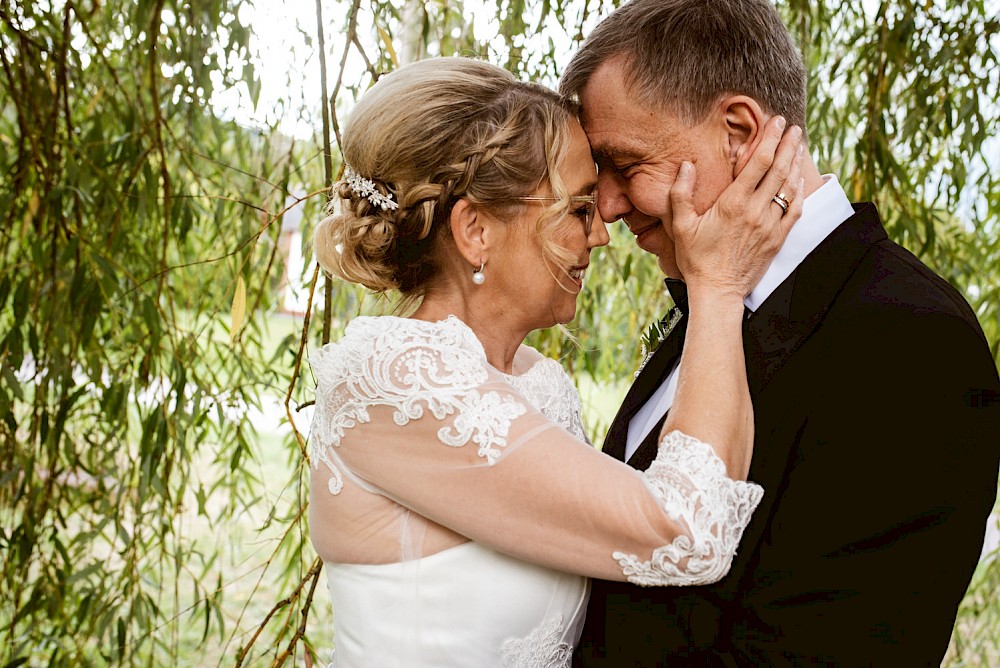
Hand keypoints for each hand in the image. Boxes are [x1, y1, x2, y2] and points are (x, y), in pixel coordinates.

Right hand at [669, 116, 804, 299]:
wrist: (717, 291)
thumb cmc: (696, 259)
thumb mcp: (680, 226)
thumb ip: (680, 194)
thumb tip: (686, 166)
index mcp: (733, 203)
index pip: (759, 163)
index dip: (771, 139)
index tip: (777, 122)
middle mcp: (756, 211)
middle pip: (779, 169)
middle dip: (788, 144)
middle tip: (794, 127)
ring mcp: (770, 226)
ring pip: (789, 187)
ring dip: (796, 163)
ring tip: (800, 145)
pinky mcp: (777, 239)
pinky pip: (795, 210)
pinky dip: (799, 192)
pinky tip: (798, 180)